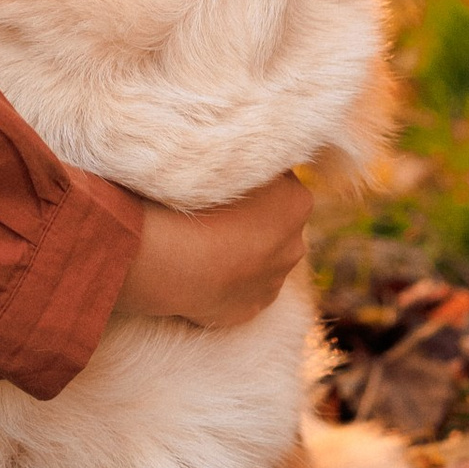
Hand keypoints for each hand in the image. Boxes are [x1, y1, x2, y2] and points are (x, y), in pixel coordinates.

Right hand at [111, 172, 310, 331]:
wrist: (171, 258)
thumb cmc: (194, 200)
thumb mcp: (226, 158)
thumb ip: (247, 159)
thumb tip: (245, 157)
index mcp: (297, 201)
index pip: (280, 180)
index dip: (252, 178)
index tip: (225, 179)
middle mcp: (296, 244)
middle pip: (275, 222)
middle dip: (252, 217)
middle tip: (213, 211)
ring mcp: (274, 281)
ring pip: (260, 258)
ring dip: (240, 250)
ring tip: (201, 242)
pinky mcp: (251, 310)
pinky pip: (241, 289)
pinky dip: (227, 280)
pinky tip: (201, 270)